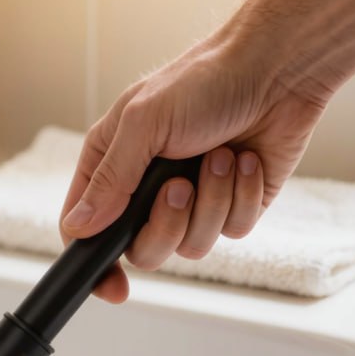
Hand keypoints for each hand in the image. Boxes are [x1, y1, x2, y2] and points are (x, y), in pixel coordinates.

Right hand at [60, 34, 329, 302]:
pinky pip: (232, 231)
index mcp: (113, 165)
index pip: (87, 229)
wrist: (276, 70)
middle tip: (180, 187)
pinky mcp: (233, 205)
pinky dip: (241, 196)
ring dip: (211, 201)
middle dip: (166, 224)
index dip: (94, 263)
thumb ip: (109, 180)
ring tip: (221, 156)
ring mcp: (193, 201)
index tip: (113, 285)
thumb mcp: (143, 124)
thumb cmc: (203, 81)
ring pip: (191, 246)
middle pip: (142, 251)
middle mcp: (147, 189)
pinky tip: (246, 159)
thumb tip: (78, 228)